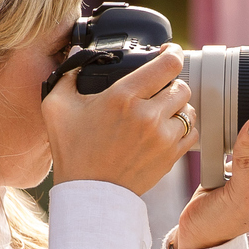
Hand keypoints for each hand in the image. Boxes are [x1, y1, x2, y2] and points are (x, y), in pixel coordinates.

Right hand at [45, 44, 195, 195]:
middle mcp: (148, 115)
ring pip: (189, 108)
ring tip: (161, 111)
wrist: (89, 195)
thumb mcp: (57, 107)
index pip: (168, 64)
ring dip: (177, 106)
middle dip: (170, 83)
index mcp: (123, 97)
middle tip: (157, 88)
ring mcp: (163, 137)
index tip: (167, 53)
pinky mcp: (171, 156)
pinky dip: (183, 127)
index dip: (171, 53)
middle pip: (181, 85)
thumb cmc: (72, 151)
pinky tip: (166, 129)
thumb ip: (67, 76)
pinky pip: (192, 132)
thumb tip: (77, 56)